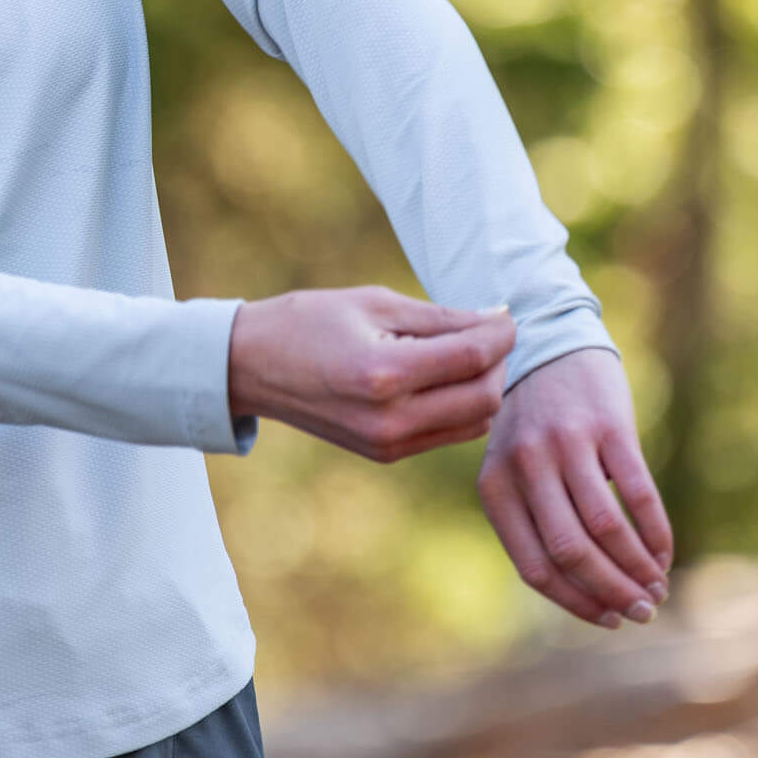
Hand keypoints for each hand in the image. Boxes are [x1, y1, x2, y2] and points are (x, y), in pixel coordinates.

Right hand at [227, 286, 513, 462]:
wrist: (252, 367)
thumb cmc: (309, 321)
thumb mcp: (374, 303)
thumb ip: (440, 317)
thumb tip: (496, 320)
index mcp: (384, 374)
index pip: (472, 356)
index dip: (501, 332)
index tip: (505, 312)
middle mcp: (391, 419)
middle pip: (485, 397)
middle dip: (499, 360)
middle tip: (490, 329)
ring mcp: (389, 443)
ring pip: (475, 421)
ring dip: (485, 385)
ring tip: (468, 351)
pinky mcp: (387, 454)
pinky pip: (450, 434)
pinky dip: (462, 405)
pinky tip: (446, 376)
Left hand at [476, 346, 672, 628]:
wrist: (550, 342)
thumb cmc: (533, 421)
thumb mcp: (511, 466)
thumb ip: (531, 518)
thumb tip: (581, 591)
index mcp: (495, 485)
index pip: (535, 566)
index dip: (576, 602)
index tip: (610, 619)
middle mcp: (526, 465)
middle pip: (572, 552)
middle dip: (612, 592)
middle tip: (643, 612)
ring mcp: (566, 444)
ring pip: (605, 529)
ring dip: (637, 569)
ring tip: (657, 588)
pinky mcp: (607, 426)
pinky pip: (637, 495)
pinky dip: (656, 534)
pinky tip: (664, 553)